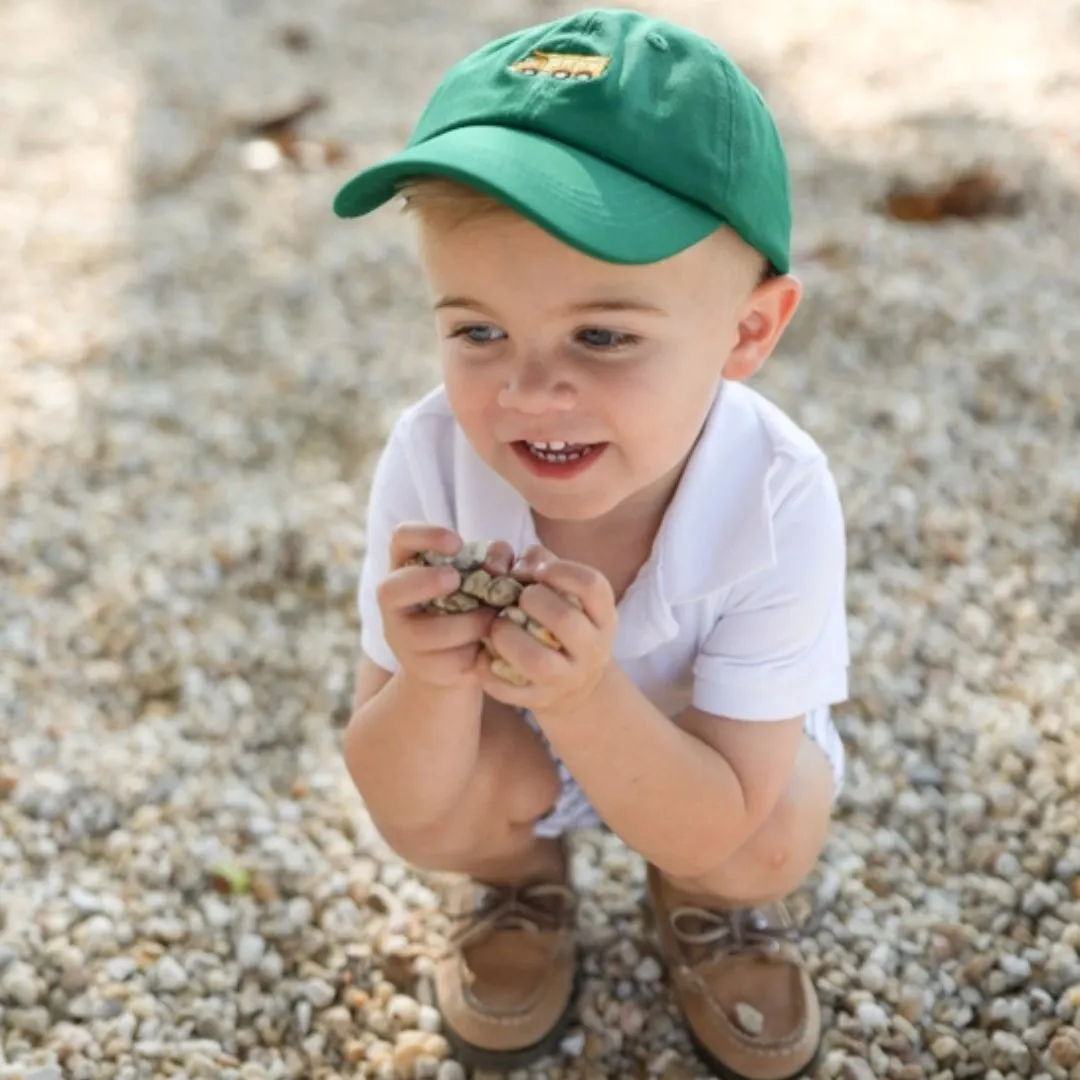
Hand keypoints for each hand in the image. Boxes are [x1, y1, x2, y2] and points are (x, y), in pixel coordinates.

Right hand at [377, 524, 513, 689]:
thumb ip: (495, 560)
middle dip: (426, 582)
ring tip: (492, 618)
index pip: (402, 538)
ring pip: (425, 633)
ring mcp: (402, 638)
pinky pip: (449, 660)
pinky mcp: (421, 668)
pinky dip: (476, 651)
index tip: (457, 544)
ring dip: (467, 623)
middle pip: (391, 589)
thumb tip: (500, 558)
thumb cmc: (473, 601)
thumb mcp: (484, 575)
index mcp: (408, 565)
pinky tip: (491, 644)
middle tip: (456, 580)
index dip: (425, 536)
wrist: (460, 657)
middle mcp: (395, 601)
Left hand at [478, 545, 616, 713]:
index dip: (562, 570)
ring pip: (536, 660)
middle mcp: (592, 650)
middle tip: (517, 599)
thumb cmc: (560, 622)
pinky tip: (484, 654)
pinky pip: (508, 689)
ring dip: (507, 636)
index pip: (592, 586)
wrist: (572, 684)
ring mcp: (567, 679)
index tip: (541, 570)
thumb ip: (539, 564)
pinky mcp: (539, 700)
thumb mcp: (563, 592)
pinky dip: (488, 669)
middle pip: (564, 619)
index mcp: (603, 617)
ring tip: (496, 627)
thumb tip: (509, 559)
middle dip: (530, 601)